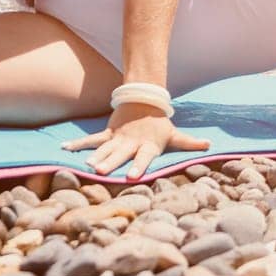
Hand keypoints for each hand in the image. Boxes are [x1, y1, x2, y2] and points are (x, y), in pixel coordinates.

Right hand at [60, 102, 210, 179]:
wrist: (145, 100)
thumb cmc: (160, 123)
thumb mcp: (175, 134)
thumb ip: (190, 143)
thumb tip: (210, 145)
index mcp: (148, 147)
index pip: (143, 158)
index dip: (138, 166)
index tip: (132, 176)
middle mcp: (131, 143)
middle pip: (120, 155)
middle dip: (111, 163)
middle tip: (101, 172)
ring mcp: (118, 137)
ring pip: (105, 148)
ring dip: (95, 156)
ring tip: (87, 166)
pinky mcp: (108, 132)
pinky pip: (92, 139)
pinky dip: (79, 144)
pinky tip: (65, 148)